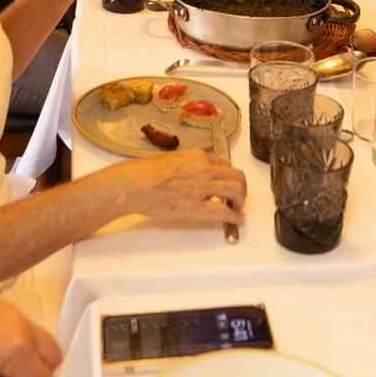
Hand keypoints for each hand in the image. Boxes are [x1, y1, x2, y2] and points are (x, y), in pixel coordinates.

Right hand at [101, 148, 246, 226]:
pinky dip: (235, 215)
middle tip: (238, 198)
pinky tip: (237, 219)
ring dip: (240, 200)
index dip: (230, 176)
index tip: (230, 184)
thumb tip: (198, 176)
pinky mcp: (195, 207)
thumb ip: (190, 166)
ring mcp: (201, 188)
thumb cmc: (145, 173)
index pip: (225, 165)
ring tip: (237, 208)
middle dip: (241, 188)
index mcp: (197, 157)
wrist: (134, 184)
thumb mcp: (172, 160)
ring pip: (236, 190)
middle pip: (236, 176)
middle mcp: (203, 169)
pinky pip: (223, 211)